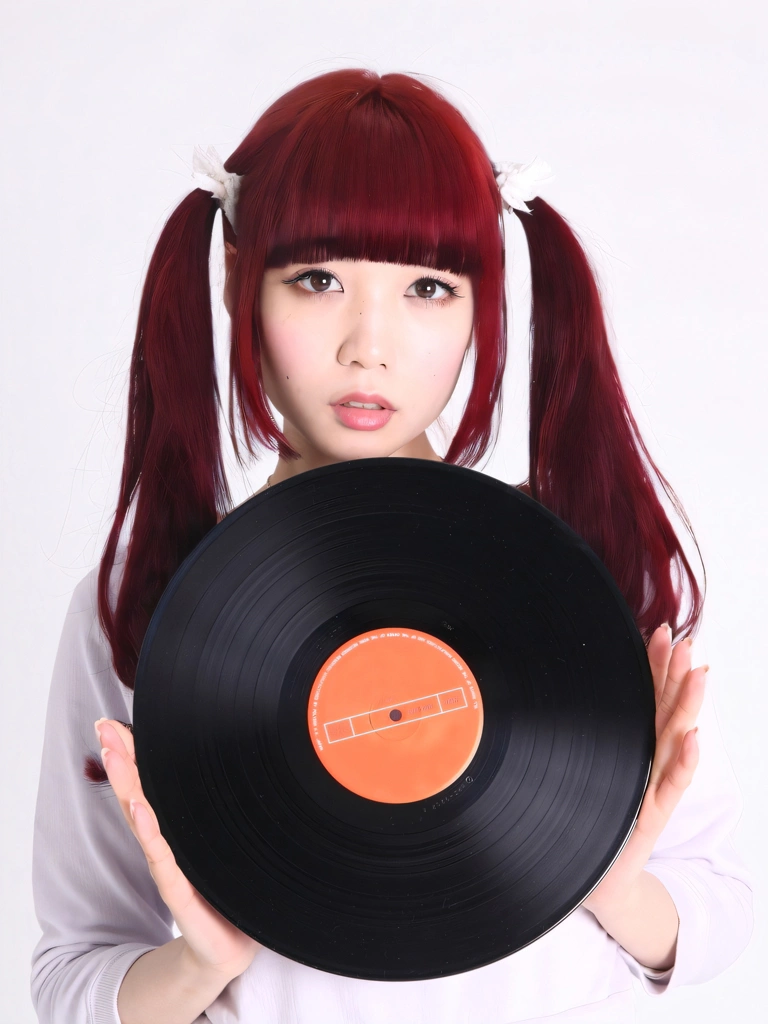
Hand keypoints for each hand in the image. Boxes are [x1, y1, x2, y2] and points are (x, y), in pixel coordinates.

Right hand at [95, 718, 260, 980]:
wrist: (229, 947)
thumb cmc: (227, 888)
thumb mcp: (223, 840)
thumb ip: (219, 808)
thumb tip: (236, 765)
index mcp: (175, 830)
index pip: (149, 784)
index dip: (132, 754)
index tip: (114, 724)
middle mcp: (165, 844)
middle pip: (138, 794)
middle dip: (122, 759)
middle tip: (104, 727)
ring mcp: (169, 866)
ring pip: (144, 820)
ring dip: (128, 787)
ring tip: (116, 758)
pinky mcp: (180, 891)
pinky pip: (163, 859)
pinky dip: (151, 833)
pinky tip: (140, 810)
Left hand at [582, 625, 707, 914]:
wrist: (596, 880)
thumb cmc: (590, 820)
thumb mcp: (589, 770)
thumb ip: (590, 735)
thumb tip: (567, 690)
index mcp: (634, 748)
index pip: (648, 699)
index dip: (655, 666)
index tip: (659, 632)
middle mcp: (649, 764)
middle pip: (666, 712)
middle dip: (676, 677)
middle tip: (684, 642)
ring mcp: (654, 790)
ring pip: (674, 742)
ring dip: (687, 708)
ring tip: (698, 675)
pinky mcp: (651, 818)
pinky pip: (671, 786)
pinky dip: (684, 761)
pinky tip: (693, 738)